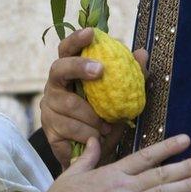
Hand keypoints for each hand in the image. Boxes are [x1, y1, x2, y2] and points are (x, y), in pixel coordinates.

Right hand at [32, 134, 190, 191]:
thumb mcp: (72, 172)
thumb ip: (88, 156)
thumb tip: (93, 139)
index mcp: (111, 172)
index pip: (145, 156)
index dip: (168, 147)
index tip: (187, 139)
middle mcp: (122, 188)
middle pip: (160, 174)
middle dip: (187, 166)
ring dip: (187, 187)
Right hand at [40, 28, 147, 168]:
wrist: (92, 158)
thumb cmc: (104, 121)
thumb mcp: (121, 99)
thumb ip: (131, 76)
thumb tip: (142, 53)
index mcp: (70, 74)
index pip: (67, 49)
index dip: (76, 39)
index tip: (91, 33)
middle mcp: (55, 87)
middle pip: (58, 69)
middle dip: (79, 67)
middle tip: (99, 71)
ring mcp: (48, 108)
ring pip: (69, 105)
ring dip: (92, 117)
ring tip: (104, 127)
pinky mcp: (48, 129)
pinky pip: (69, 128)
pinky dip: (87, 134)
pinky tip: (95, 139)